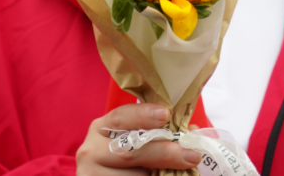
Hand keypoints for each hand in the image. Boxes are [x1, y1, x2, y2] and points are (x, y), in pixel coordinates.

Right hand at [76, 103, 201, 175]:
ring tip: (179, 172)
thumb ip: (159, 133)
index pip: (121, 117)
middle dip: (164, 153)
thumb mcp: (135, 141)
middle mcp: (91, 150)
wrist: (110, 175)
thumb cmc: (127, 156)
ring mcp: (92, 174)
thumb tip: (192, 132)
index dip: (143, 115)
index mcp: (101, 128)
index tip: (166, 114)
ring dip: (159, 175)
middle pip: (130, 152)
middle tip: (191, 155)